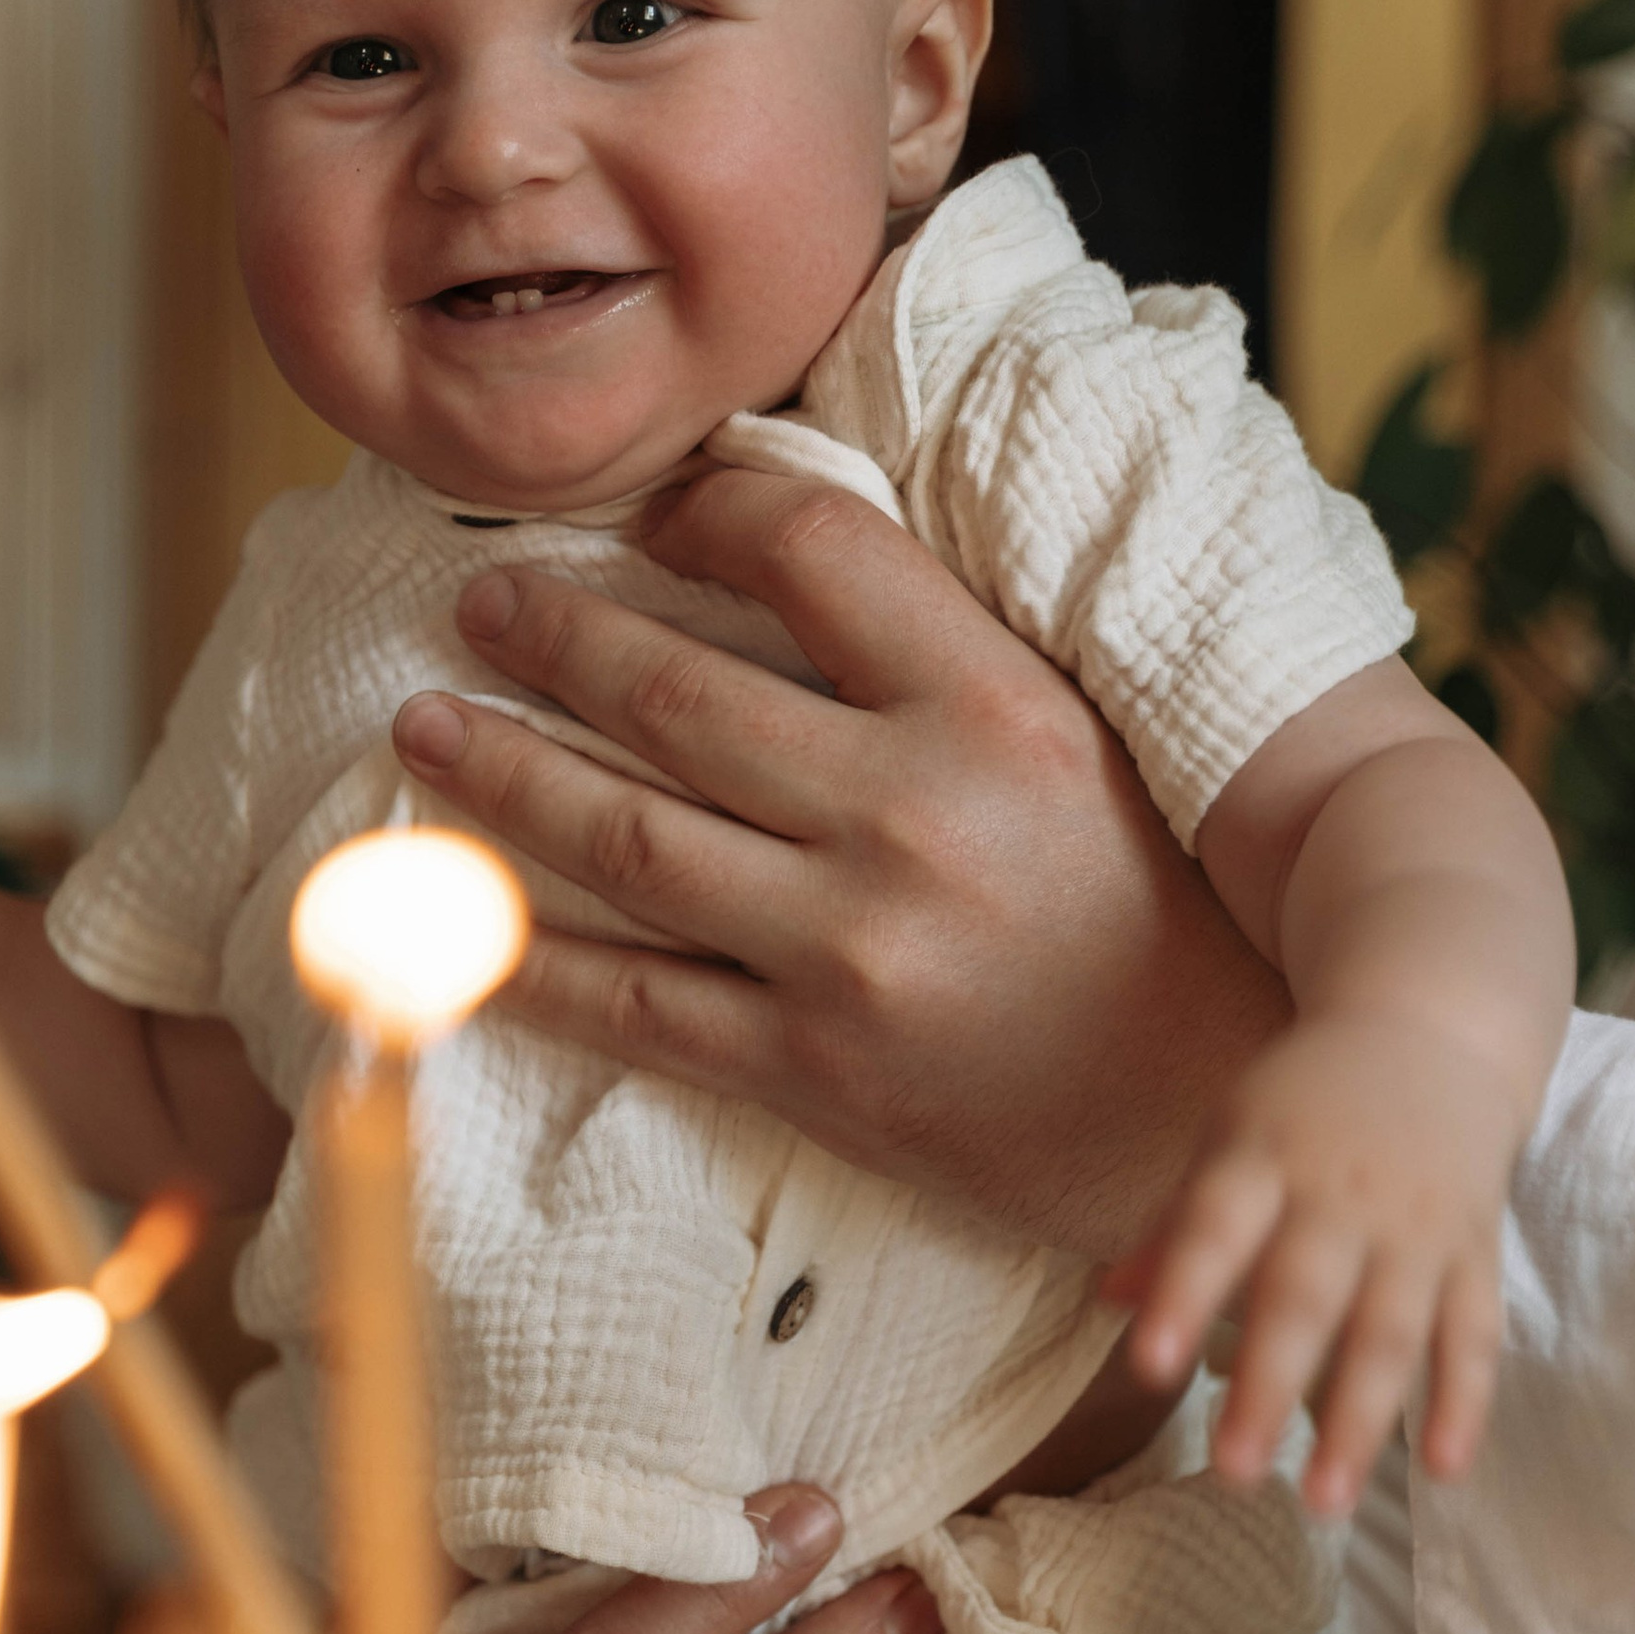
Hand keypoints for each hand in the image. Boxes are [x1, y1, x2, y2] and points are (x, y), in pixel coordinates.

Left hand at [393, 463, 1283, 1262]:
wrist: (1207, 1118)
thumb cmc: (1157, 918)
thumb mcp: (1087, 743)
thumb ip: (951, 658)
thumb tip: (786, 553)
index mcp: (999, 710)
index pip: (816, 556)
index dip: (710, 516)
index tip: (649, 516)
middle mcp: (913, 820)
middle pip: (680, 698)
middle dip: (554, 639)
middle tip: (480, 604)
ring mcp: (852, 952)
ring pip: (627, 841)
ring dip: (505, 776)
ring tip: (427, 729)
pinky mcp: (814, 1068)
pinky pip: (634, 1004)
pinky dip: (531, 961)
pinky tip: (465, 921)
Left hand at [1123, 1013, 1516, 1515]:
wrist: (1433, 1029)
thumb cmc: (1305, 1101)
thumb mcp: (1230, 1133)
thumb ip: (1176, 1223)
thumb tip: (1108, 1304)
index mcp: (1261, 1156)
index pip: (1214, 1228)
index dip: (1184, 1294)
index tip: (1150, 1366)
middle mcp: (1341, 1193)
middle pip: (1304, 1297)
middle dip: (1270, 1388)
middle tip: (1233, 1476)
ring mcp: (1416, 1226)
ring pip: (1391, 1331)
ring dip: (1360, 1421)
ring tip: (1324, 1503)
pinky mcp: (1475, 1251)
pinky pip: (1474, 1332)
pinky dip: (1463, 1402)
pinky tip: (1441, 1469)